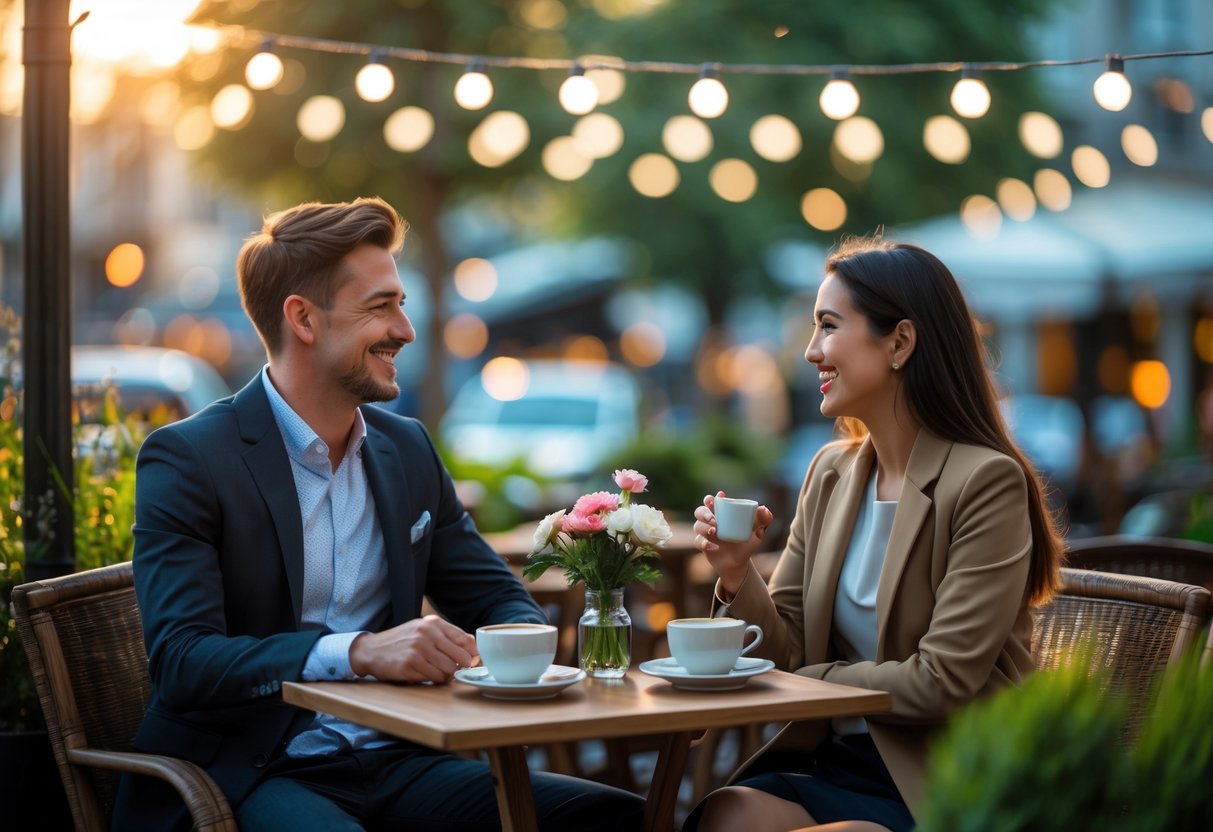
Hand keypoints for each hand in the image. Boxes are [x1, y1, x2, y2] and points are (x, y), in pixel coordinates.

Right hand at [349, 615, 476, 683]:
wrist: (372, 649)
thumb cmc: (402, 640)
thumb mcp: (423, 629)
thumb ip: (447, 635)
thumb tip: (474, 648)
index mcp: (433, 623)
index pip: (465, 640)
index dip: (472, 654)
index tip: (471, 661)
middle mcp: (426, 633)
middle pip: (461, 657)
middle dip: (461, 667)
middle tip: (454, 671)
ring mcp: (418, 649)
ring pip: (449, 670)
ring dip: (447, 676)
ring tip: (437, 672)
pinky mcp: (409, 665)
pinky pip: (434, 678)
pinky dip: (434, 680)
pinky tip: (426, 674)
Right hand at [693, 492, 773, 595]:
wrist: (739, 563)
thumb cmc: (748, 543)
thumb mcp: (759, 532)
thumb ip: (765, 520)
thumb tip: (763, 508)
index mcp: (722, 513)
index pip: (712, 501)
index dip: (711, 498)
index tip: (718, 498)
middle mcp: (711, 521)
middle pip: (700, 511)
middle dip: (704, 513)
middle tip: (714, 520)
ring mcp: (705, 533)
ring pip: (697, 525)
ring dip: (704, 527)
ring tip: (714, 532)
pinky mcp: (702, 544)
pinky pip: (698, 541)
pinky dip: (705, 543)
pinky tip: (715, 547)